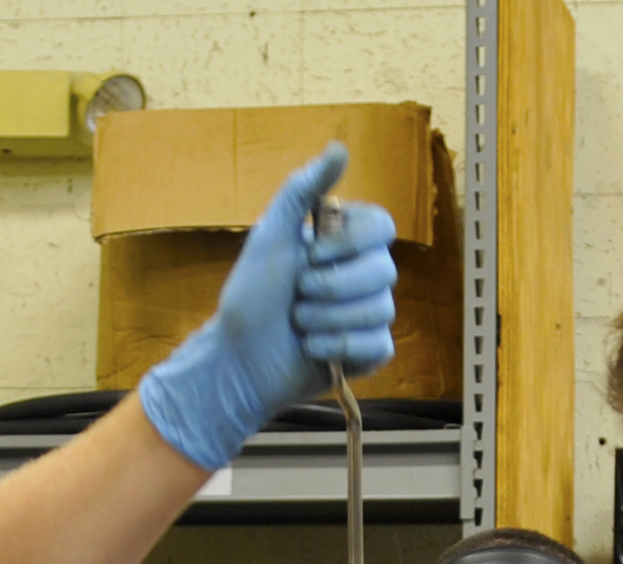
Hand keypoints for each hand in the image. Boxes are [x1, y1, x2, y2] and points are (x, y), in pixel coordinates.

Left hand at [138, 144, 401, 469]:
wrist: (238, 357)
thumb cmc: (251, 294)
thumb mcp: (271, 235)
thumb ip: (303, 190)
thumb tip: (340, 148)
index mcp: (345, 243)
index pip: (382, 227)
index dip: (349, 243)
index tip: (312, 253)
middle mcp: (363, 275)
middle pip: (384, 271)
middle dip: (330, 287)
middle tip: (296, 296)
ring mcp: (368, 315)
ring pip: (380, 310)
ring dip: (326, 320)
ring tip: (299, 324)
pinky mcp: (368, 353)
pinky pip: (378, 345)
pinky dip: (338, 347)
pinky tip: (312, 349)